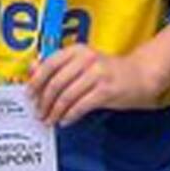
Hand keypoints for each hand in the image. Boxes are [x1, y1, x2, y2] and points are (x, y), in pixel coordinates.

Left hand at [26, 44, 150, 125]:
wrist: (140, 75)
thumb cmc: (107, 70)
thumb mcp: (82, 62)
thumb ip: (59, 65)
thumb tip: (32, 69)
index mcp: (77, 49)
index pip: (50, 64)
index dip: (36, 81)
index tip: (29, 94)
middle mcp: (87, 59)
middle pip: (56, 82)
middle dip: (44, 101)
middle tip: (39, 112)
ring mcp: (97, 74)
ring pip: (67, 96)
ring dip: (55, 111)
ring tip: (50, 120)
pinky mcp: (106, 90)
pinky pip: (81, 106)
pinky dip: (70, 115)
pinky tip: (65, 120)